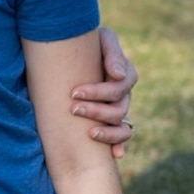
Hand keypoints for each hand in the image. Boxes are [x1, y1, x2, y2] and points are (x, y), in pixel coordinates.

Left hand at [71, 26, 137, 156]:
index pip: (118, 87)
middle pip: (118, 109)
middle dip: (95, 111)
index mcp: (124, 74)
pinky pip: (122, 137)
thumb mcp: (99, 38)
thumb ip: (111, 52)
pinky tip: (115, 155)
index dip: (98, 92)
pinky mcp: (109, 121)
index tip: (74, 92)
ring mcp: (118, 109)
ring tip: (89, 133)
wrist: (70, 49)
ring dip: (107, 132)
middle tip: (73, 108)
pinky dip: (119, 146)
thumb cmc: (83, 41)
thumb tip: (118, 75)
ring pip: (122, 126)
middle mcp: (123, 94)